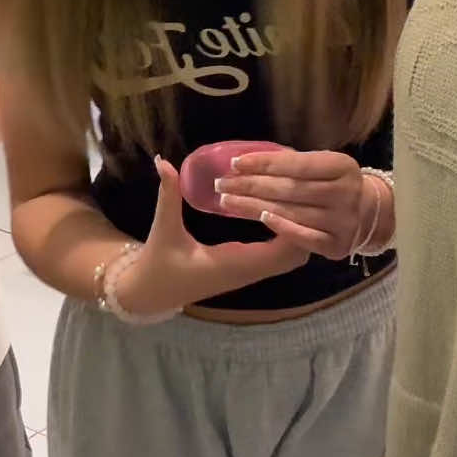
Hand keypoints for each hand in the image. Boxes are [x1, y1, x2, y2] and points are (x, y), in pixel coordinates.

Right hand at [115, 157, 306, 317]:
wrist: (151, 295)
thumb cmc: (158, 265)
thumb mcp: (163, 229)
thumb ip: (168, 195)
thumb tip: (163, 161)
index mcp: (235, 264)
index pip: (282, 251)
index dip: (295, 225)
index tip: (297, 195)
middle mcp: (248, 271)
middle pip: (296, 255)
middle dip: (304, 226)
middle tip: (303, 190)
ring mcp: (249, 273)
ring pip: (289, 257)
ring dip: (297, 230)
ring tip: (296, 196)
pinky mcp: (245, 270)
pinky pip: (277, 256)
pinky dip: (285, 236)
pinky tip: (280, 210)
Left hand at [215, 151, 390, 259]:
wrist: (372, 214)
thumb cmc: (335, 184)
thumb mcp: (323, 166)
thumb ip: (294, 163)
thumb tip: (247, 161)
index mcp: (342, 166)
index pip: (297, 164)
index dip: (265, 163)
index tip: (235, 162)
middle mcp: (347, 194)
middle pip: (290, 189)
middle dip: (252, 185)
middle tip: (221, 183)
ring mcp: (344, 222)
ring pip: (292, 212)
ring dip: (255, 207)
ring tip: (227, 201)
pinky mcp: (337, 247)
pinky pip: (305, 238)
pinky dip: (282, 227)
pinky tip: (260, 218)